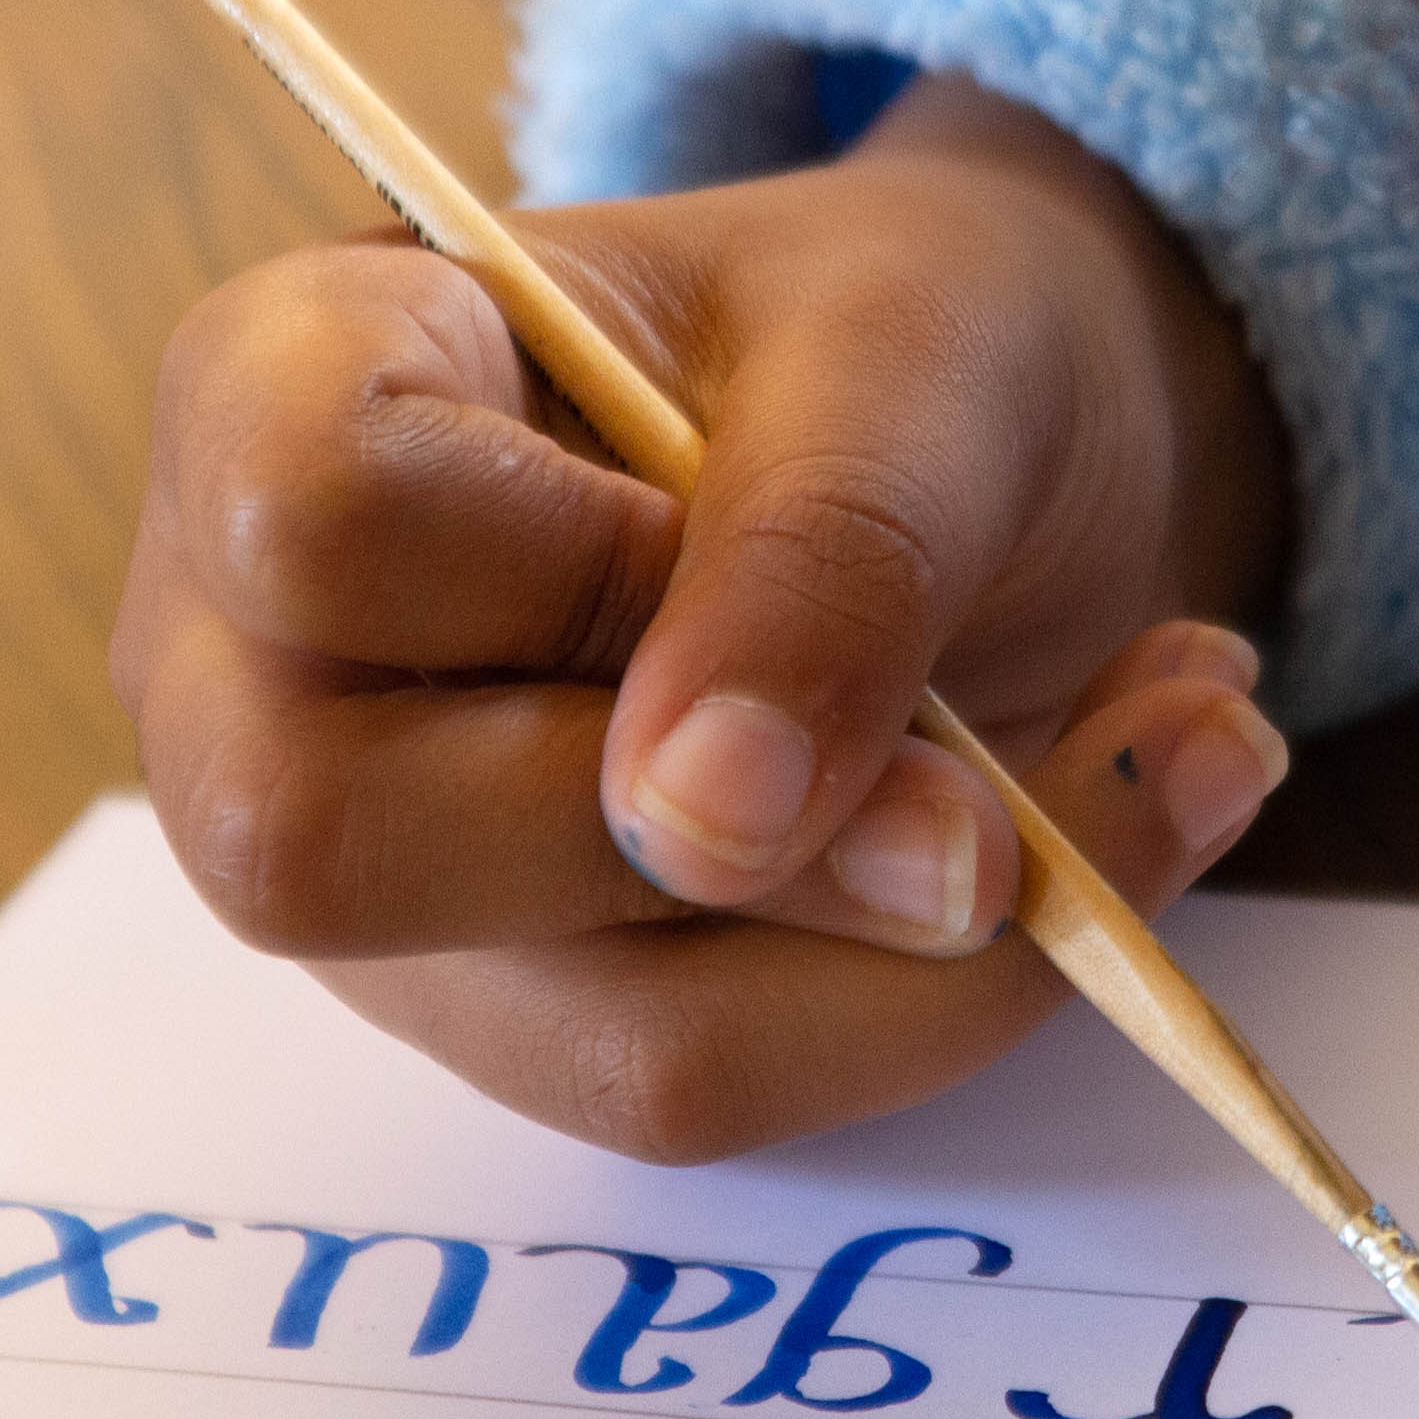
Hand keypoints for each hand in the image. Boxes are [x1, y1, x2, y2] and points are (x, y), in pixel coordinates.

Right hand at [113, 76, 1295, 1158]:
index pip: (308, 523)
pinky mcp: (530, 1007)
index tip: (739, 515)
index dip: (563, 576)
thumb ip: (823, 551)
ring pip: (597, 1038)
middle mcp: (252, 664)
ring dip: (936, 944)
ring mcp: (379, 870)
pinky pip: (726, 1085)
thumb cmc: (902, 334)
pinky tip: (1106, 828)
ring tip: (1166, 750)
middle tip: (1010, 759)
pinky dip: (964, 987)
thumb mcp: (914, 356)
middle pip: (341, 847)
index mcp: (280, 388)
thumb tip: (706, 829)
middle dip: (750, 839)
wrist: (996, 431)